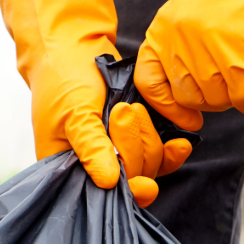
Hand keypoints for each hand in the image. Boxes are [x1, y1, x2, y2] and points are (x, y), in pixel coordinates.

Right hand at [0, 0, 167, 204]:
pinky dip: (171, 150)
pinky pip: (161, 157)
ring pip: (149, 167)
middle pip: (131, 179)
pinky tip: (180, 141)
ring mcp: (117, 155)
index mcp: (68, 171)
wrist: (73, 47)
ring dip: (147, 137)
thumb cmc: (63, 79)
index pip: (102, 196)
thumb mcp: (75, 113)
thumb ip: (91, 147)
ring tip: (130, 106)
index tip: (145, 185)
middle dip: (133, 146)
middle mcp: (93, 169)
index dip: (127, 192)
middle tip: (121, 111)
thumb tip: (109, 182)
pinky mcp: (136, 140)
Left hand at [135, 0, 243, 130]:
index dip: (166, 106)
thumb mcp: (196, 10)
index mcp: (164, 28)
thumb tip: (192, 89)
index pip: (149, 82)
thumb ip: (185, 45)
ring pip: (216, 100)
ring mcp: (207, 50)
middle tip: (234, 91)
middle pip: (187, 96)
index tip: (187, 116)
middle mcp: (180, 41)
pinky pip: (243, 100)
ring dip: (238, 99)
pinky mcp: (237, 58)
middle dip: (213, 101)